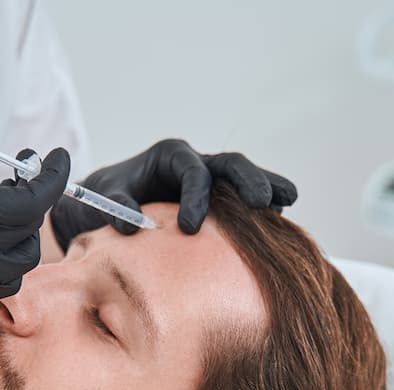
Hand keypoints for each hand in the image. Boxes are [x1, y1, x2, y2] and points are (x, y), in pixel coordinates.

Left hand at [48, 138, 296, 250]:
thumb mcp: (105, 197)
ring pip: (245, 178)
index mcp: (170, 156)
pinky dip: (263, 208)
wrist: (112, 203)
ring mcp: (212, 180)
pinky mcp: (219, 200)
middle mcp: (196, 163)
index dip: (196, 197)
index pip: (192, 171)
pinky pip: (244, 200)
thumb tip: (130, 226)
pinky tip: (279, 225)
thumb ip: (115, 206)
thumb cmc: (108, 197)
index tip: (190, 228)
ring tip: (289, 200)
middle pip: (230, 164)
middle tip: (262, 203)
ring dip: (268, 187)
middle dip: (248, 180)